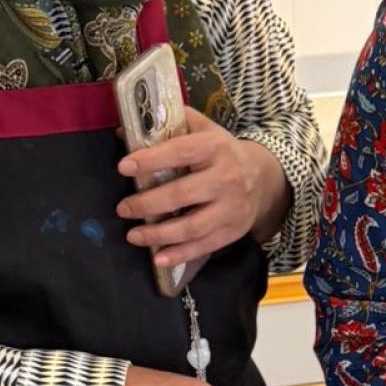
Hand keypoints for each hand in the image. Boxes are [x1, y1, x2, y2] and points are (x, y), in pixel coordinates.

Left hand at [119, 110, 289, 263]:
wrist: (263, 178)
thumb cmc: (220, 153)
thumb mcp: (202, 130)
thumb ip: (169, 127)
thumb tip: (123, 134)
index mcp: (215, 147)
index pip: (180, 152)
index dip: (151, 160)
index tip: (123, 168)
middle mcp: (226, 178)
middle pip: (182, 194)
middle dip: (147, 204)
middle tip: (123, 208)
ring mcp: (231, 208)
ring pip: (191, 226)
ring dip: (158, 234)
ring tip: (132, 235)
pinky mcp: (233, 231)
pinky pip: (203, 246)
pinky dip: (179, 255)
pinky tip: (158, 257)